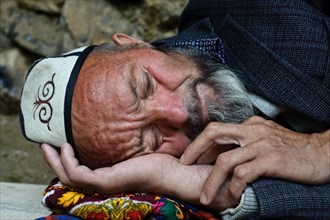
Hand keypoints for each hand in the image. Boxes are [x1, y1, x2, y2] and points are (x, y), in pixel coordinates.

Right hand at [41, 143, 240, 209]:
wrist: (184, 171)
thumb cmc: (169, 157)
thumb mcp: (147, 141)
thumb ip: (136, 132)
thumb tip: (133, 109)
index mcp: (114, 173)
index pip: (84, 169)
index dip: (69, 157)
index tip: (62, 140)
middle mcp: (107, 180)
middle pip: (71, 175)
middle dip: (55, 160)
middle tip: (44, 144)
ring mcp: (107, 183)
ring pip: (70, 177)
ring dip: (57, 161)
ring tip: (48, 144)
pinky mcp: (109, 181)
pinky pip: (80, 175)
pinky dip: (68, 162)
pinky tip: (66, 147)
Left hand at [180, 116, 329, 204]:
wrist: (322, 153)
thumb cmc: (293, 148)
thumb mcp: (267, 136)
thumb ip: (247, 138)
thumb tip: (227, 148)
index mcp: (249, 125)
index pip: (217, 130)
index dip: (200, 144)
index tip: (190, 157)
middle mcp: (252, 131)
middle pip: (214, 134)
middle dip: (195, 150)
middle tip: (185, 164)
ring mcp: (261, 144)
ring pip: (225, 159)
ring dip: (211, 179)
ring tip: (205, 196)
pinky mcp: (271, 159)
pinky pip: (243, 173)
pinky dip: (233, 186)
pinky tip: (231, 196)